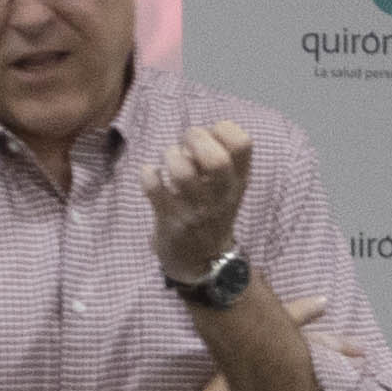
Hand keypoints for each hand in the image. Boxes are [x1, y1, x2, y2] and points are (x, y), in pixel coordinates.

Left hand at [147, 117, 255, 288]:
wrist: (202, 261)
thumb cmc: (213, 211)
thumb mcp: (230, 187)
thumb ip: (223, 157)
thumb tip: (198, 131)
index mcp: (239, 180)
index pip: (243, 143)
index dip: (222, 129)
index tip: (210, 136)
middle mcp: (221, 194)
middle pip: (216, 159)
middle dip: (195, 139)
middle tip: (186, 145)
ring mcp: (196, 209)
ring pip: (182, 172)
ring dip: (171, 157)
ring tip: (169, 162)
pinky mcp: (170, 219)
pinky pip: (154, 188)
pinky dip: (148, 175)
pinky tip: (151, 176)